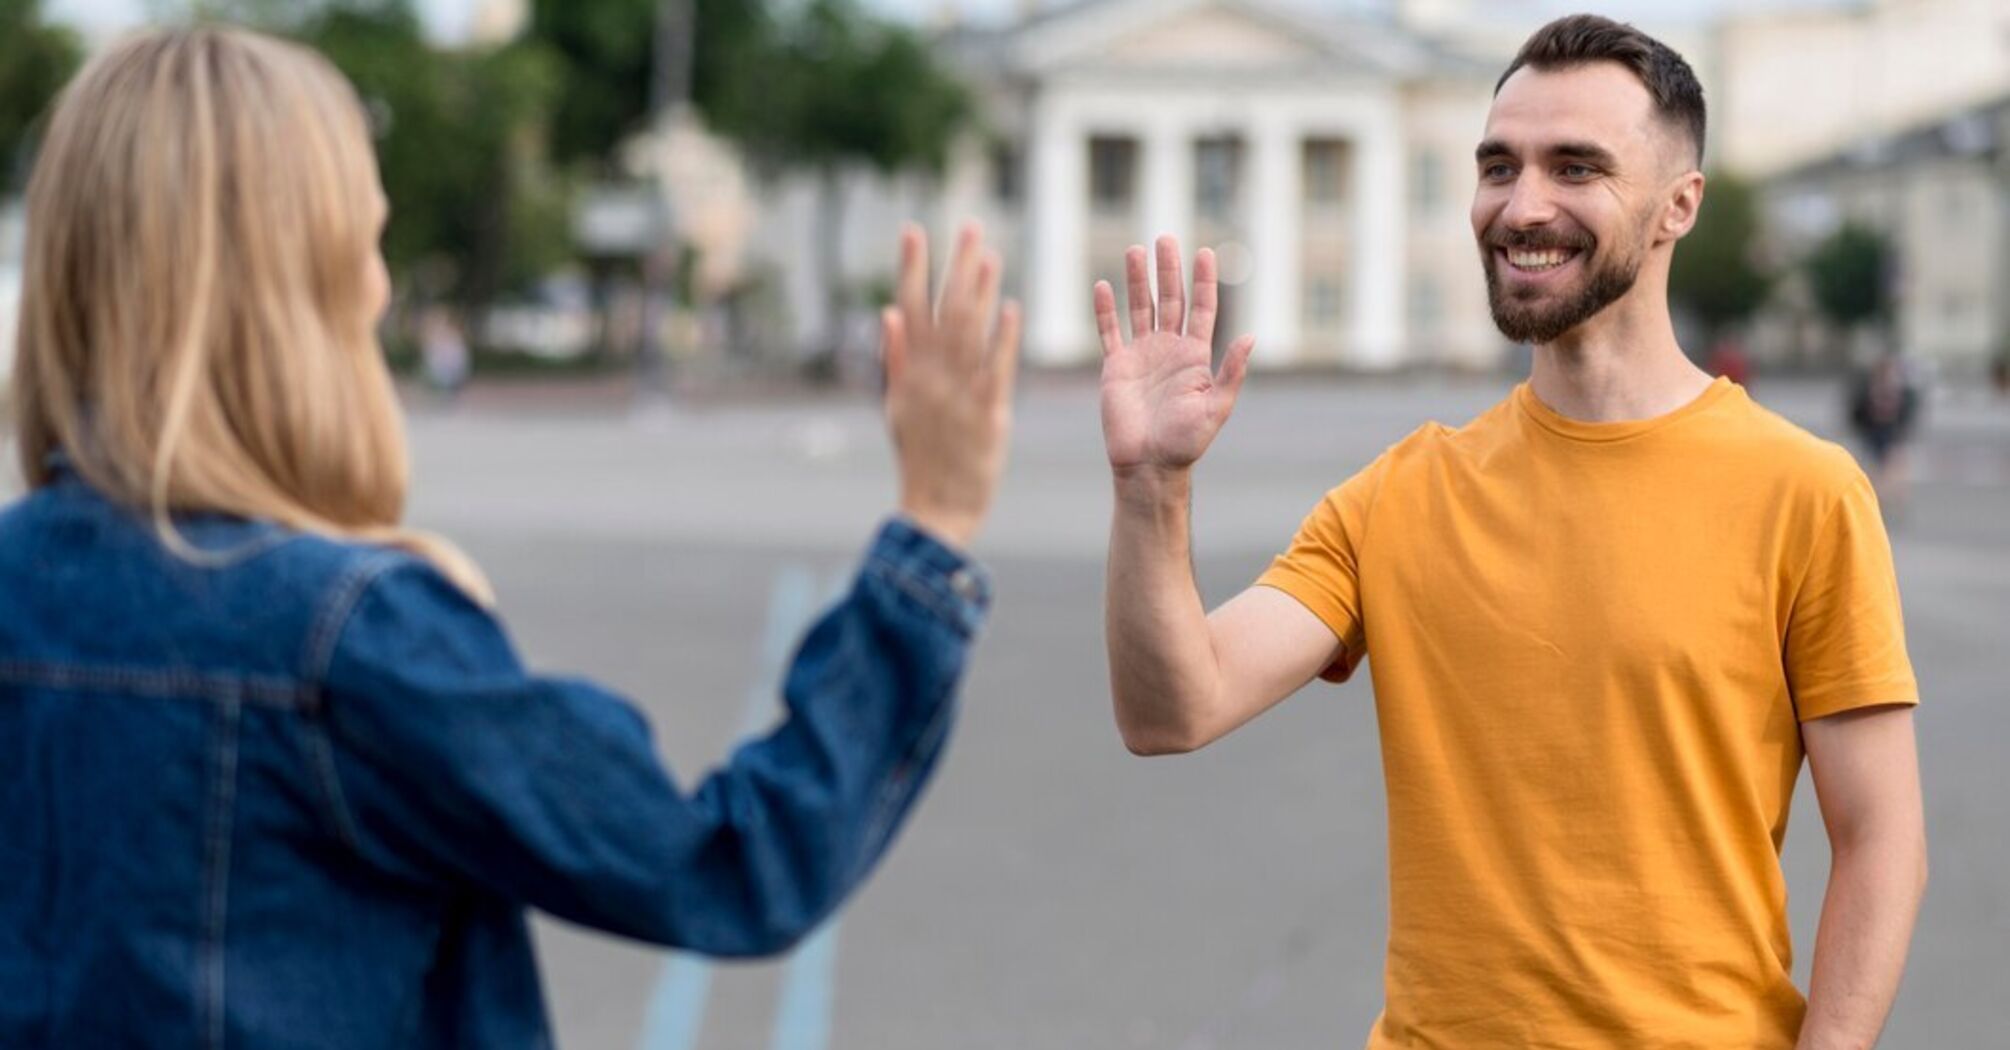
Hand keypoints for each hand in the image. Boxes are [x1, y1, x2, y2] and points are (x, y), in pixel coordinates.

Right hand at [882, 222, 1021, 548]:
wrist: (936, 507)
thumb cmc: (921, 457)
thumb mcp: (897, 407)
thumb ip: (895, 359)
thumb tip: (888, 312)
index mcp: (910, 373)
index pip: (910, 309)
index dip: (912, 269)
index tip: (914, 231)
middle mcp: (932, 378)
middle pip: (944, 311)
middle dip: (955, 267)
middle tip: (970, 228)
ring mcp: (959, 395)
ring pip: (970, 333)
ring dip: (980, 292)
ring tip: (990, 255)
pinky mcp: (987, 414)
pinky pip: (996, 369)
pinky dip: (1002, 338)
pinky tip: (1011, 308)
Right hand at [1096, 235, 1254, 480]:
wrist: (1148, 465)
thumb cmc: (1186, 442)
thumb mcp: (1217, 407)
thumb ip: (1231, 371)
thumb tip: (1250, 337)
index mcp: (1195, 356)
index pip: (1202, 309)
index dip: (1204, 281)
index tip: (1204, 253)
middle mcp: (1168, 350)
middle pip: (1169, 300)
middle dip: (1168, 269)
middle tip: (1165, 238)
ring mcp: (1141, 356)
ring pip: (1139, 308)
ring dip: (1137, 280)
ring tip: (1135, 250)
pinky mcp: (1115, 368)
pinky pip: (1109, 332)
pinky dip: (1105, 310)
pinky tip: (1103, 286)